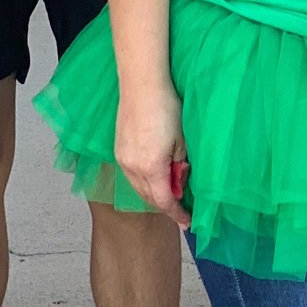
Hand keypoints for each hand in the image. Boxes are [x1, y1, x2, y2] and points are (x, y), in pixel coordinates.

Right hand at [115, 83, 191, 226]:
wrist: (142, 85)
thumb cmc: (167, 108)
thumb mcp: (181, 140)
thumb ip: (179, 165)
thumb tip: (178, 180)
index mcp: (152, 167)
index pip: (164, 201)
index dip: (177, 213)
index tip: (188, 221)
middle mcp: (133, 168)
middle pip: (150, 197)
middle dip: (166, 204)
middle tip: (182, 204)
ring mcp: (123, 159)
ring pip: (138, 187)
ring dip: (154, 193)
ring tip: (170, 187)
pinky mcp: (118, 150)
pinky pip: (131, 175)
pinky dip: (144, 181)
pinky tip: (154, 173)